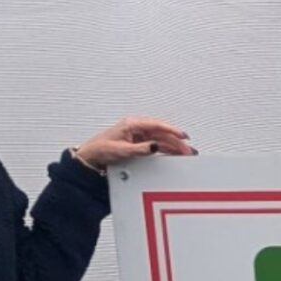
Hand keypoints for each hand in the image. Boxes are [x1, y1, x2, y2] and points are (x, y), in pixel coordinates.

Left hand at [73, 118, 196, 170]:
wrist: (92, 155)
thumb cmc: (102, 149)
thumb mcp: (122, 150)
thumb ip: (140, 149)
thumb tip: (154, 146)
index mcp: (132, 124)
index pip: (157, 125)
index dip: (172, 130)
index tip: (184, 135)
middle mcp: (136, 128)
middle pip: (161, 133)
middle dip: (176, 141)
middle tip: (188, 149)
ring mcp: (138, 135)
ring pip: (161, 138)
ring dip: (173, 145)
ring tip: (185, 152)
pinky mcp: (139, 142)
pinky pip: (156, 144)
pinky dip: (166, 148)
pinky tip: (174, 153)